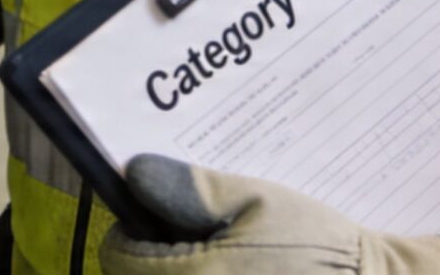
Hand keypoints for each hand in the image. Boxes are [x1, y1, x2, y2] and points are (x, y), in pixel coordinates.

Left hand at [101, 156, 439, 274]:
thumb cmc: (319, 246)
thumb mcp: (259, 201)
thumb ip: (193, 189)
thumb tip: (135, 174)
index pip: (120, 257)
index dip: (132, 230)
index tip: (156, 214)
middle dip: (154, 252)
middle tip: (190, 230)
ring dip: (180, 266)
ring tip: (218, 247)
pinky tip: (238, 265)